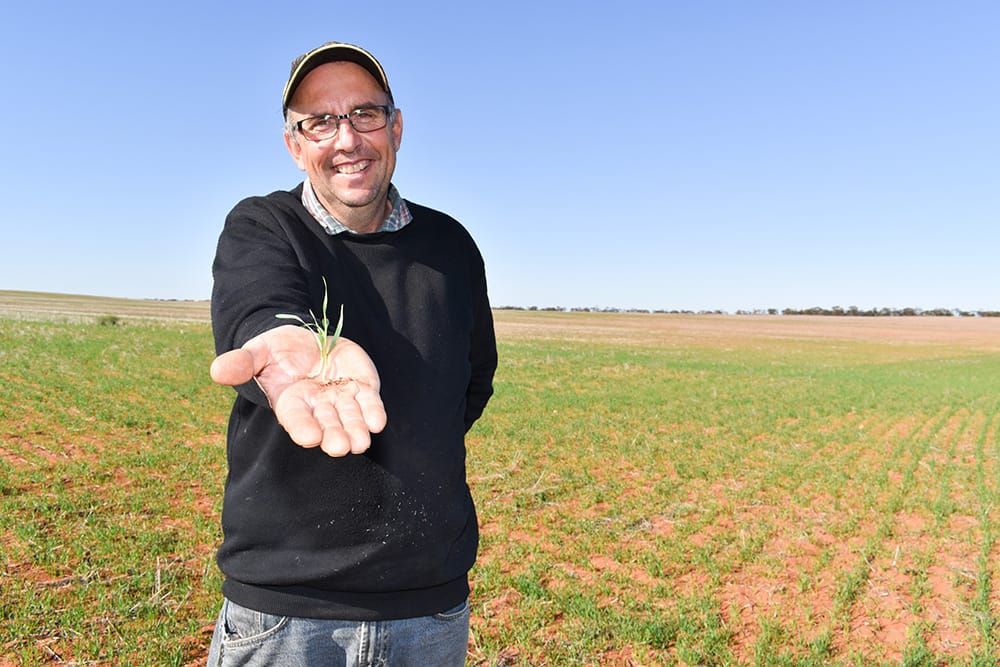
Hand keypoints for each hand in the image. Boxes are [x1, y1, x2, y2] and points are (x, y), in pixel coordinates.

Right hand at [210, 325, 386, 455]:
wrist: (306, 340)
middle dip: (334, 435)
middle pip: (326, 424)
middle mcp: (317, 405)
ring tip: (361, 442)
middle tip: (340, 447)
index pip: (296, 418)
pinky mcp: (361, 387)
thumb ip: (242, 363)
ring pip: (350, 418)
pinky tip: (378, 422)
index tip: (310, 437)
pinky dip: (373, 412)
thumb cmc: (277, 352)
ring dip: (356, 430)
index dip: (303, 427)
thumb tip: (216, 370)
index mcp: (290, 402)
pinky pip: (369, 402)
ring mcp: (341, 397)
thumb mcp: (257, 352)